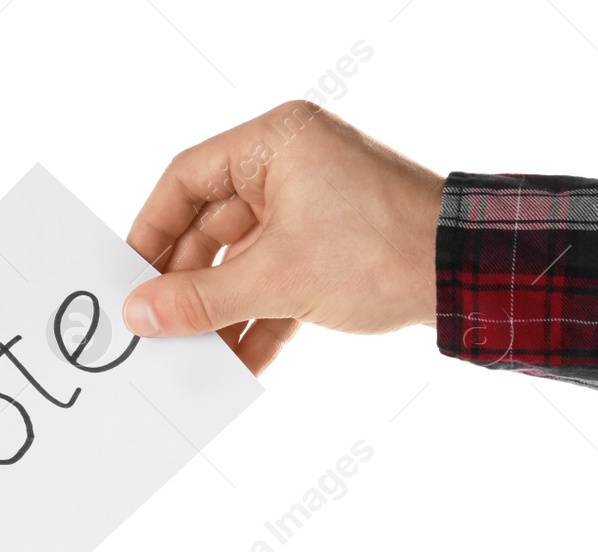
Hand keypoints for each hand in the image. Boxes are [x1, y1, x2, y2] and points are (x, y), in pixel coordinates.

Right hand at [121, 101, 443, 373]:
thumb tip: (140, 314)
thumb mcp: (277, 278)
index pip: (186, 180)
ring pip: (242, 262)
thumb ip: (200, 299)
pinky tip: (238, 362)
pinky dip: (258, 320)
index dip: (150, 231)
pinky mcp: (330, 248)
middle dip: (187, 286)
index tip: (128, 277)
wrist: (470, 276)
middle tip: (156, 328)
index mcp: (274, 144)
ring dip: (220, 312)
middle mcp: (290, 167)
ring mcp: (311, 208)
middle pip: (210, 228)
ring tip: (192, 355)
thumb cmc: (385, 248)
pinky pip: (276, 282)